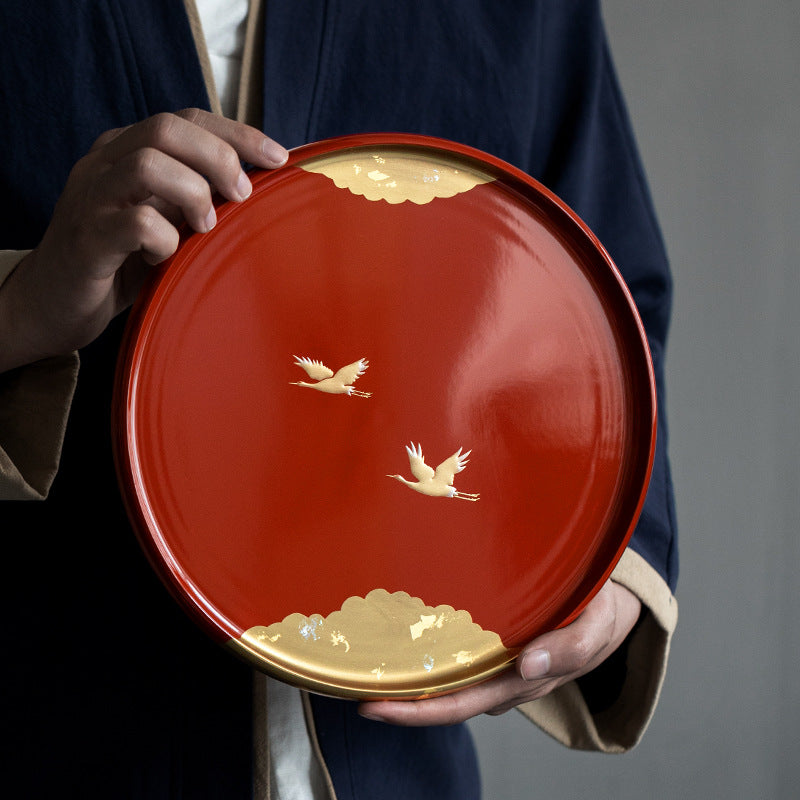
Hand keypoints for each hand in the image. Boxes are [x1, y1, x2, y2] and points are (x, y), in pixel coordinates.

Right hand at [0, 109, 287, 371]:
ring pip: (149, 165)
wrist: (54, 304)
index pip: (186, 120)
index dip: (237, 133)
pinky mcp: (87, 239)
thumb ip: (193, 200)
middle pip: (167, 128)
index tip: (279, 157)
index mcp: (126, 152)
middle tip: (241, 197)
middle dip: (219, 158)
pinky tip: (165, 258)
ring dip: (193, 195)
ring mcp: (92, 197)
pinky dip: (165, 240)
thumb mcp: (163, 221)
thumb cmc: (119, 263)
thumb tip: (254, 192)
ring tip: (204, 228)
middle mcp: (105, 164)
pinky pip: (136, 223)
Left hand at [358, 580, 640, 725]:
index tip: (374, 705)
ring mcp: (496, 664)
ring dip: (408, 674)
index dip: (416, 710)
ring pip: (446, 678)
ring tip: (367, 659)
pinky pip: (456, 654)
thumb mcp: (594, 629)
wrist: (609, 603)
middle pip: (442, 698)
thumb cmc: (599, 614)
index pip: (460, 704)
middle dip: (397, 699)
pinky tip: (402, 637)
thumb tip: (527, 666)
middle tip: (352, 685)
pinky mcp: (494, 642)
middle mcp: (501, 679)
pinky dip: (427, 652)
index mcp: (520, 681)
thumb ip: (567, 648)